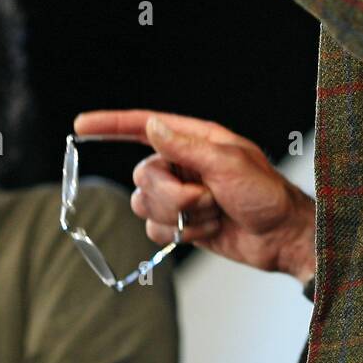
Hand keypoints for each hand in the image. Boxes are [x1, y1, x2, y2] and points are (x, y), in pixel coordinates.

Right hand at [73, 109, 315, 282]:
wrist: (281, 237)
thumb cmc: (265, 194)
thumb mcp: (228, 163)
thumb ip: (185, 146)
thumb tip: (151, 126)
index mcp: (193, 139)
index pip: (142, 126)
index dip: (110, 125)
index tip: (81, 125)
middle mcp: (182, 163)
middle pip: (143, 175)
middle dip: (172, 194)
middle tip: (207, 198)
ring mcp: (180, 194)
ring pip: (146, 204)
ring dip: (180, 215)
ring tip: (213, 213)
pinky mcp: (181, 222)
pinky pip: (156, 229)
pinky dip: (182, 234)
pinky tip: (210, 229)